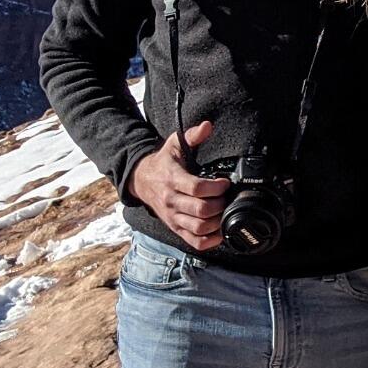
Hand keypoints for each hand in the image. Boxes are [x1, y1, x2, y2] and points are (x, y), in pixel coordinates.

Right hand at [126, 120, 228, 251]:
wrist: (141, 180)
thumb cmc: (162, 163)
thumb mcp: (173, 145)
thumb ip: (191, 135)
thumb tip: (207, 126)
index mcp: (173, 180)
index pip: (197, 188)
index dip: (216, 187)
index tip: (225, 183)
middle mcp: (172, 201)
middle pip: (201, 210)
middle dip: (220, 204)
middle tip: (227, 198)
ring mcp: (173, 217)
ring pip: (199, 228)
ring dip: (217, 223)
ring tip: (225, 212)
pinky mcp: (175, 228)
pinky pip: (194, 241)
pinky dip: (210, 241)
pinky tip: (220, 231)